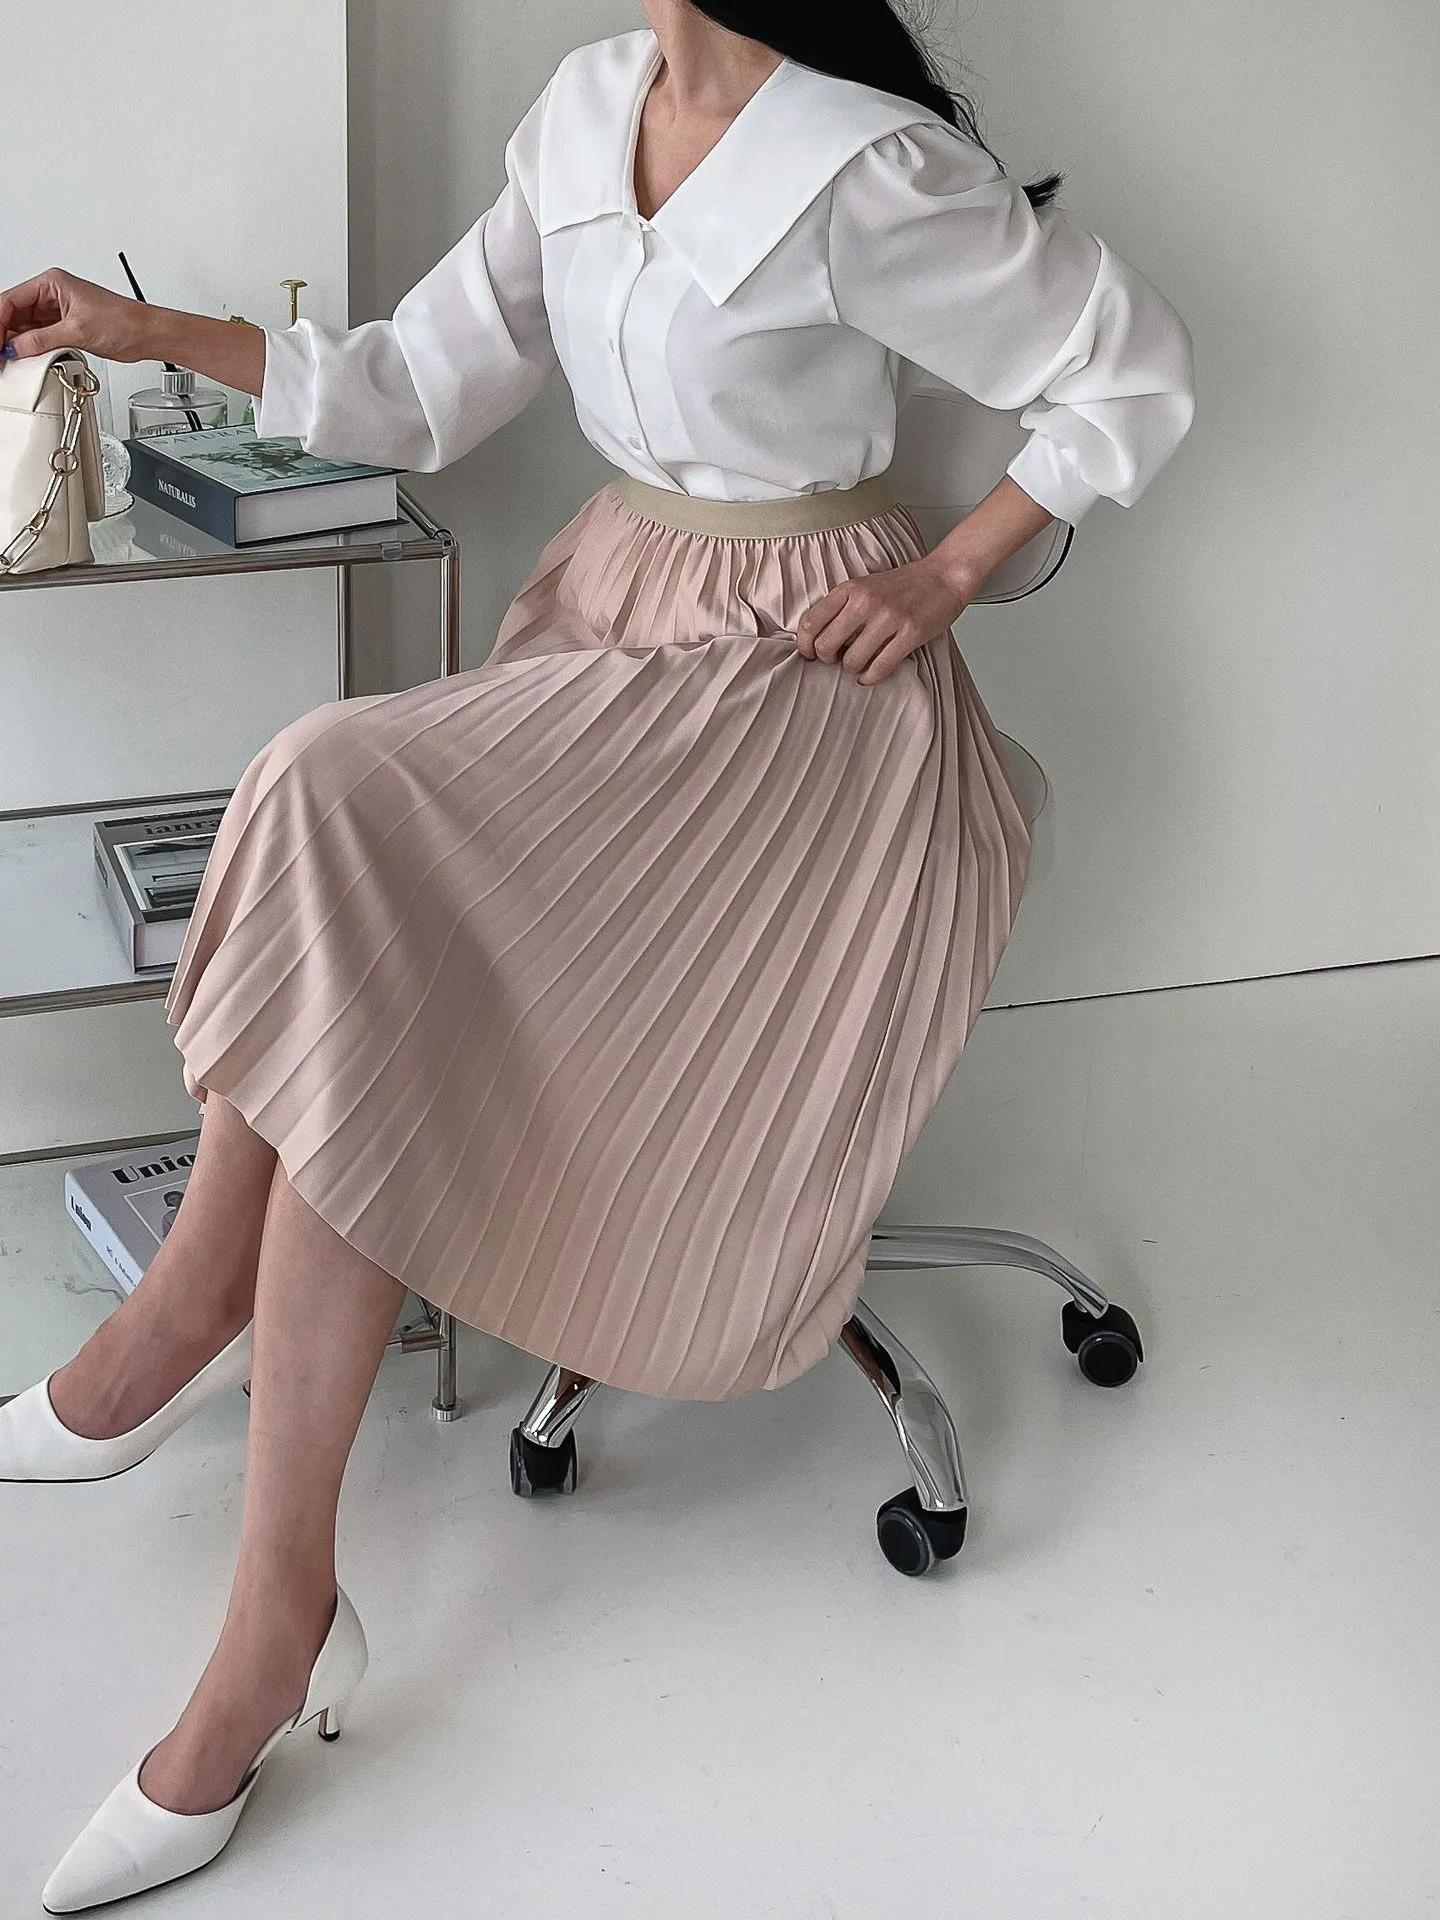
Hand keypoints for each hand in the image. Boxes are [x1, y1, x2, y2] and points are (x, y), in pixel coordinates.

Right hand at [0, 267, 152, 364]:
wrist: (145, 335)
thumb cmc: (123, 321)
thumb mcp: (77, 330)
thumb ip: (42, 340)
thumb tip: (16, 348)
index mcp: (52, 284)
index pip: (10, 300)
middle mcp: (51, 296)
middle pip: (13, 314)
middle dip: (4, 334)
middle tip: (0, 355)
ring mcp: (56, 313)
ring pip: (24, 328)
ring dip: (15, 344)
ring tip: (8, 359)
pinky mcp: (63, 329)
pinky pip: (37, 338)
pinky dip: (29, 349)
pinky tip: (23, 359)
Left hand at [792, 553, 976, 684]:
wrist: (944, 576)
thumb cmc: (903, 585)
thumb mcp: (864, 586)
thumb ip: (841, 607)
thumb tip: (816, 640)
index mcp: (850, 588)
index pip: (809, 623)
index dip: (805, 645)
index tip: (810, 653)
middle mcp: (866, 601)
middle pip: (826, 646)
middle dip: (828, 660)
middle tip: (837, 659)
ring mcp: (889, 618)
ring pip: (851, 661)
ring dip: (853, 670)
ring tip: (860, 664)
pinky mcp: (910, 634)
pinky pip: (879, 668)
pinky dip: (870, 678)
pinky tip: (870, 674)